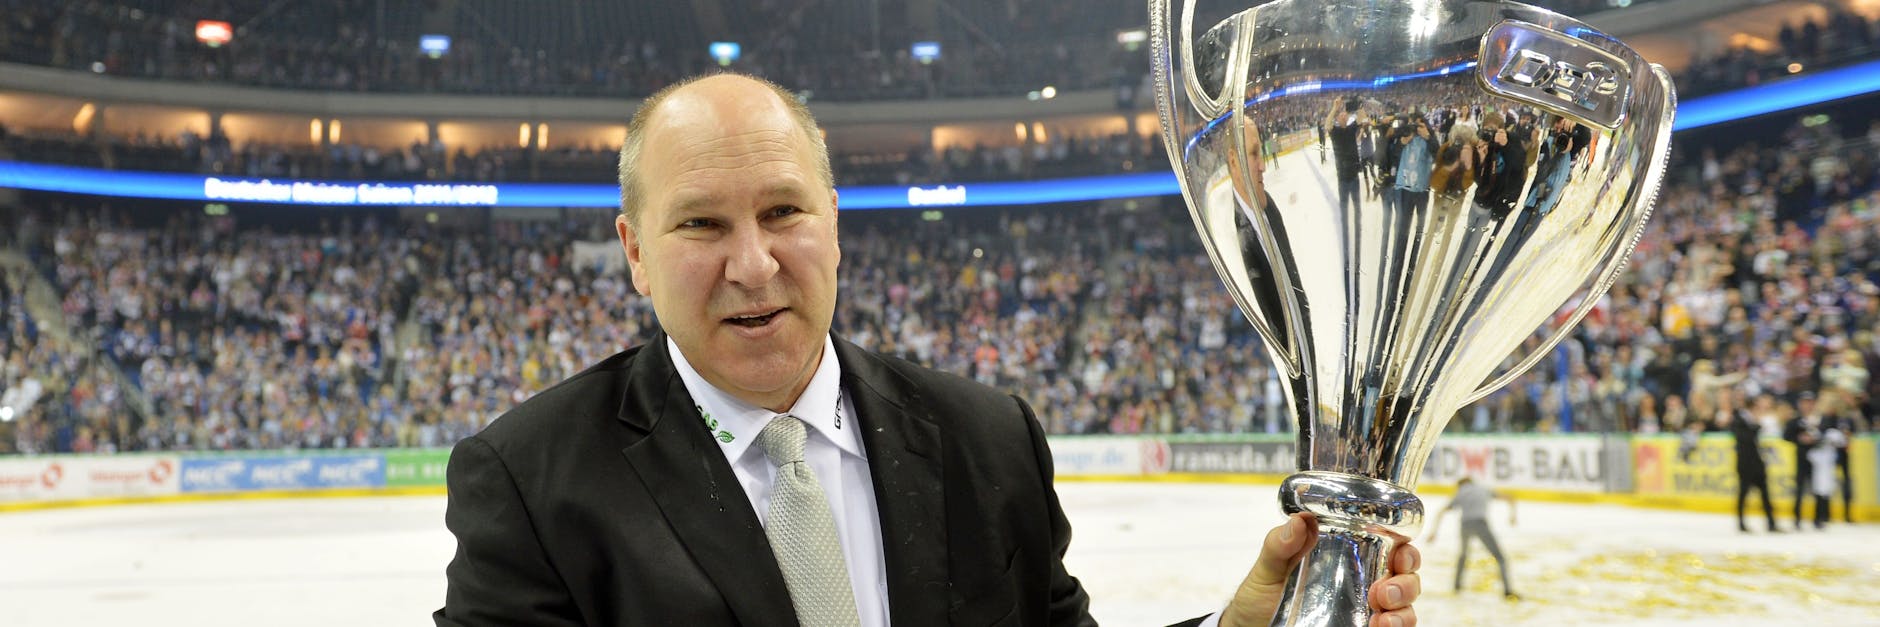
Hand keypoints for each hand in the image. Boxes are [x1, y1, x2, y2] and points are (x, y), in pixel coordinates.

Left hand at [1219, 514, 1421, 626]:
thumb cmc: (1260, 596)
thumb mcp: (1267, 568)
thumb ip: (1280, 545)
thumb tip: (1299, 521)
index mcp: (1347, 556)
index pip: (1390, 547)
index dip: (1406, 548)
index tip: (1401, 552)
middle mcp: (1362, 583)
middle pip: (1406, 577)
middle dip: (1407, 582)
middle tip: (1385, 591)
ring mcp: (1363, 610)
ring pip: (1405, 607)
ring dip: (1403, 610)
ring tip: (1382, 617)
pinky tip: (1379, 626)